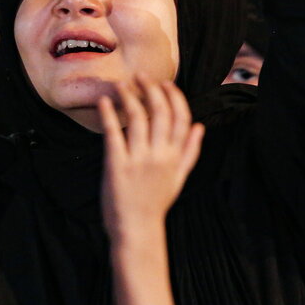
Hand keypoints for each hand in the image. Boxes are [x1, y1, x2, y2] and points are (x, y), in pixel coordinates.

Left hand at [99, 76, 204, 240]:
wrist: (136, 230)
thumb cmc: (155, 203)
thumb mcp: (179, 178)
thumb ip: (190, 152)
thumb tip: (200, 126)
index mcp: (176, 157)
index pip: (181, 117)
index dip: (174, 96)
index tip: (164, 83)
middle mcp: (160, 155)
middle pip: (160, 112)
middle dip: (151, 88)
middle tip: (140, 75)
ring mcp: (139, 160)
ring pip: (137, 118)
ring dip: (129, 96)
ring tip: (120, 84)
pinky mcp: (117, 165)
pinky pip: (113, 133)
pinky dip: (108, 114)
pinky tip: (104, 101)